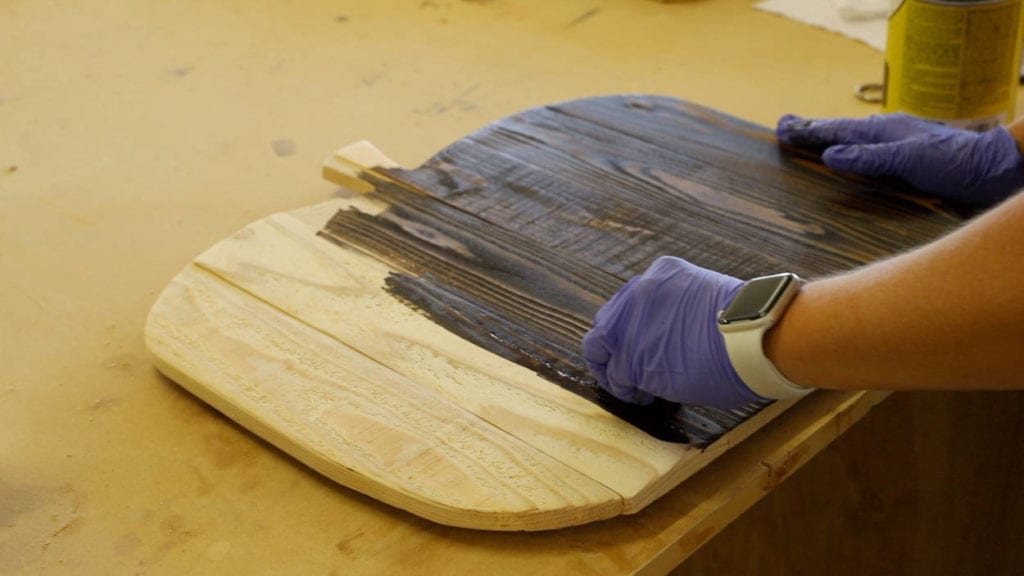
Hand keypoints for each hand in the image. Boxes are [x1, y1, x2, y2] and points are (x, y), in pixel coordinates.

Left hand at [582, 256, 763, 408]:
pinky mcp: (632, 360)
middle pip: (607, 321)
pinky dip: (625, 389)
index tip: (642, 341)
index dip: (633, 326)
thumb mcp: (705, 296)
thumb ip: (679, 308)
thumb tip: (670, 331)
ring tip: (630, 385)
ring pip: (601, 349)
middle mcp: (638, 294)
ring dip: (613, 369)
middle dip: (614, 346)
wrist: (753, 337)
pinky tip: (642, 396)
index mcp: (661, 274)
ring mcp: (631, 326)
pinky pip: (616, 377)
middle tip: (624, 365)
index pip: (631, 301)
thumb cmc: (745, 323)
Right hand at [777, 113, 1023, 206]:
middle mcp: (887, 134)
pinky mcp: (906, 158)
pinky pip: (866, 151)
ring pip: (853, 139)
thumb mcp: (909, 159)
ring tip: (807, 138)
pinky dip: (848, 150)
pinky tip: (848, 155)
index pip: (836, 131)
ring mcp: (897, 144)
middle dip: (812, 130)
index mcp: (883, 131)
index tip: (781, 129)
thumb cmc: (955, 162)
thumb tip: (829, 155)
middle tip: (784, 126)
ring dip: (827, 139)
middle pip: (840, 130)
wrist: (995, 168)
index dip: (808, 131)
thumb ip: (869, 157)